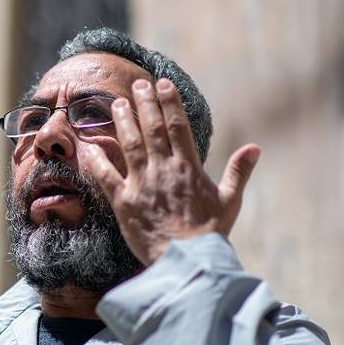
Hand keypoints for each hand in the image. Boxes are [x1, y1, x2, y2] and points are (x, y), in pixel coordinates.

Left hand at [88, 78, 260, 264]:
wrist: (187, 260)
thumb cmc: (210, 233)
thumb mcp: (230, 201)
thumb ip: (239, 172)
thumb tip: (255, 148)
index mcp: (189, 167)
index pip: (179, 127)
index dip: (170, 103)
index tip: (163, 84)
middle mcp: (164, 170)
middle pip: (152, 129)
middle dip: (145, 104)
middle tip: (138, 85)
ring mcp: (142, 184)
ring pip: (130, 145)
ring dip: (123, 122)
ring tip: (118, 104)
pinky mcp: (123, 202)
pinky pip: (106, 176)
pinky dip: (97, 160)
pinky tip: (89, 145)